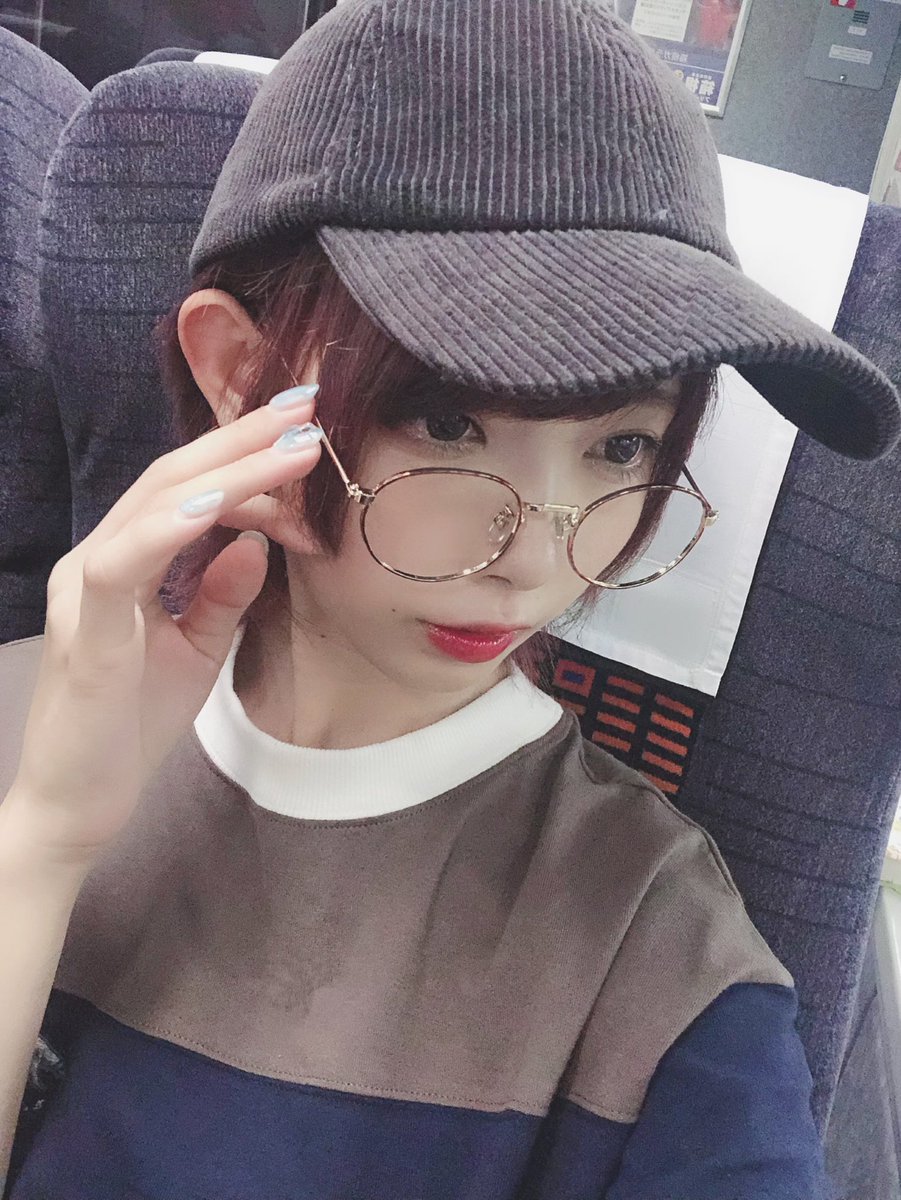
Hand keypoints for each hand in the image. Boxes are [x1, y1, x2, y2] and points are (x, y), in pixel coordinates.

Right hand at [7, 387, 322, 866]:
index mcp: (125, 561)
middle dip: (244, 438)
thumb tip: (258, 541)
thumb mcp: (196, 650)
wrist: (76, 805)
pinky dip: (172, 528)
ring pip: (155, 504)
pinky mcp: (83, 629)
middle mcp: (100, 558)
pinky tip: (222, 504)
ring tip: (292, 444)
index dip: (245, 455)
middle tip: (306, 405)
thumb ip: (223, 594)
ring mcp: (84, 588)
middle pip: (174, 477)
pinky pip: (123, 563)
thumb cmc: (129, 727)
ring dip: (229, 470)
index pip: (187, 490)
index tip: (305, 430)